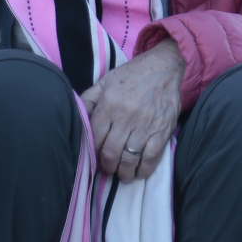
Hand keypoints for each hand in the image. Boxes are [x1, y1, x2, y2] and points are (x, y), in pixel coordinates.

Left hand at [80, 39, 183, 182]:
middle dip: (107, 167)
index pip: (95, 138)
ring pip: (129, 159)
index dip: (92, 153)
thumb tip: (77, 118)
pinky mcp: (162, 130)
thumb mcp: (105, 81)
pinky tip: (139, 172)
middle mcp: (125, 116)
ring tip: (123, 175)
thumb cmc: (132, 74)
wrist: (164, 66)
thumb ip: (89, 100)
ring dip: (124, 173)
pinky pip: (151, 157)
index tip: (94, 159)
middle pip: (110, 153)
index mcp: (109, 104)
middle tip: (108, 170)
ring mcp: (145, 125)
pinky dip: (144, 170)